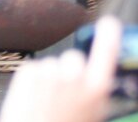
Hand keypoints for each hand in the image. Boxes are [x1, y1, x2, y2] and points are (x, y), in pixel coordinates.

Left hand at [0, 16, 119, 121]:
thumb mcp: (91, 119)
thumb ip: (94, 99)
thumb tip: (94, 84)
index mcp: (96, 90)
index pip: (108, 50)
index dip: (109, 34)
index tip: (109, 24)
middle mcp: (76, 77)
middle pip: (73, 58)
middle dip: (68, 72)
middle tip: (61, 98)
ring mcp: (51, 74)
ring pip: (50, 65)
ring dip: (47, 79)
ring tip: (43, 106)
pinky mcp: (28, 74)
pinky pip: (31, 69)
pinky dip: (29, 83)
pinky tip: (30, 102)